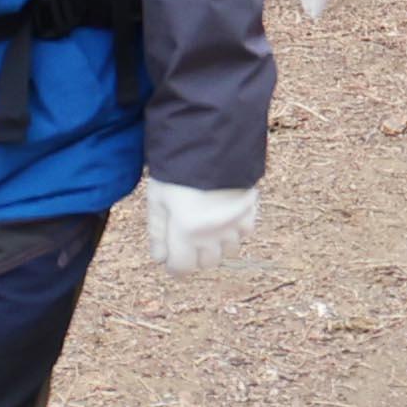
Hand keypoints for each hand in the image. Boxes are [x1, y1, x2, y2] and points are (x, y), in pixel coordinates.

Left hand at [139, 179, 260, 274]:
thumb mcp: (157, 197)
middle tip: (186, 235)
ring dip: (216, 245)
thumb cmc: (177, 167)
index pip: (182, 268)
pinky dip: (234, 231)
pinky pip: (243, 235)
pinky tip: (224, 215)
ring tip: (206, 224)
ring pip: (227, 252)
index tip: (171, 258)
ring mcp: (233, 224)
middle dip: (194, 255)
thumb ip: (157, 231)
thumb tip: (160, 258)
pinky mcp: (249, 211)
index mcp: (185, 231)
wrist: (211, 138)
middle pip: (205, 263)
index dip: (174, 266)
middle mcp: (212, 234)